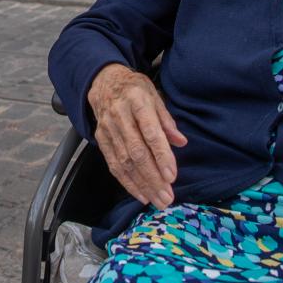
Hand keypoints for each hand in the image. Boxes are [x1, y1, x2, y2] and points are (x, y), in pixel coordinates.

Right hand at [89, 64, 186, 208]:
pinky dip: (127, 182)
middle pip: (136, 152)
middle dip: (153, 178)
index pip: (150, 133)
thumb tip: (181, 142)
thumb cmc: (135, 90)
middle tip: (167, 197)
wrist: (103, 81)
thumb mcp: (154, 96)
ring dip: (142, 184)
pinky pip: (113, 164)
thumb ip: (167, 120)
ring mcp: (108, 128)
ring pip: (124, 162)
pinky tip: (141, 194)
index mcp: (137, 102)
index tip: (172, 176)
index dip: (161, 155)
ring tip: (158, 200)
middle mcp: (120, 116)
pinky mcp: (100, 138)